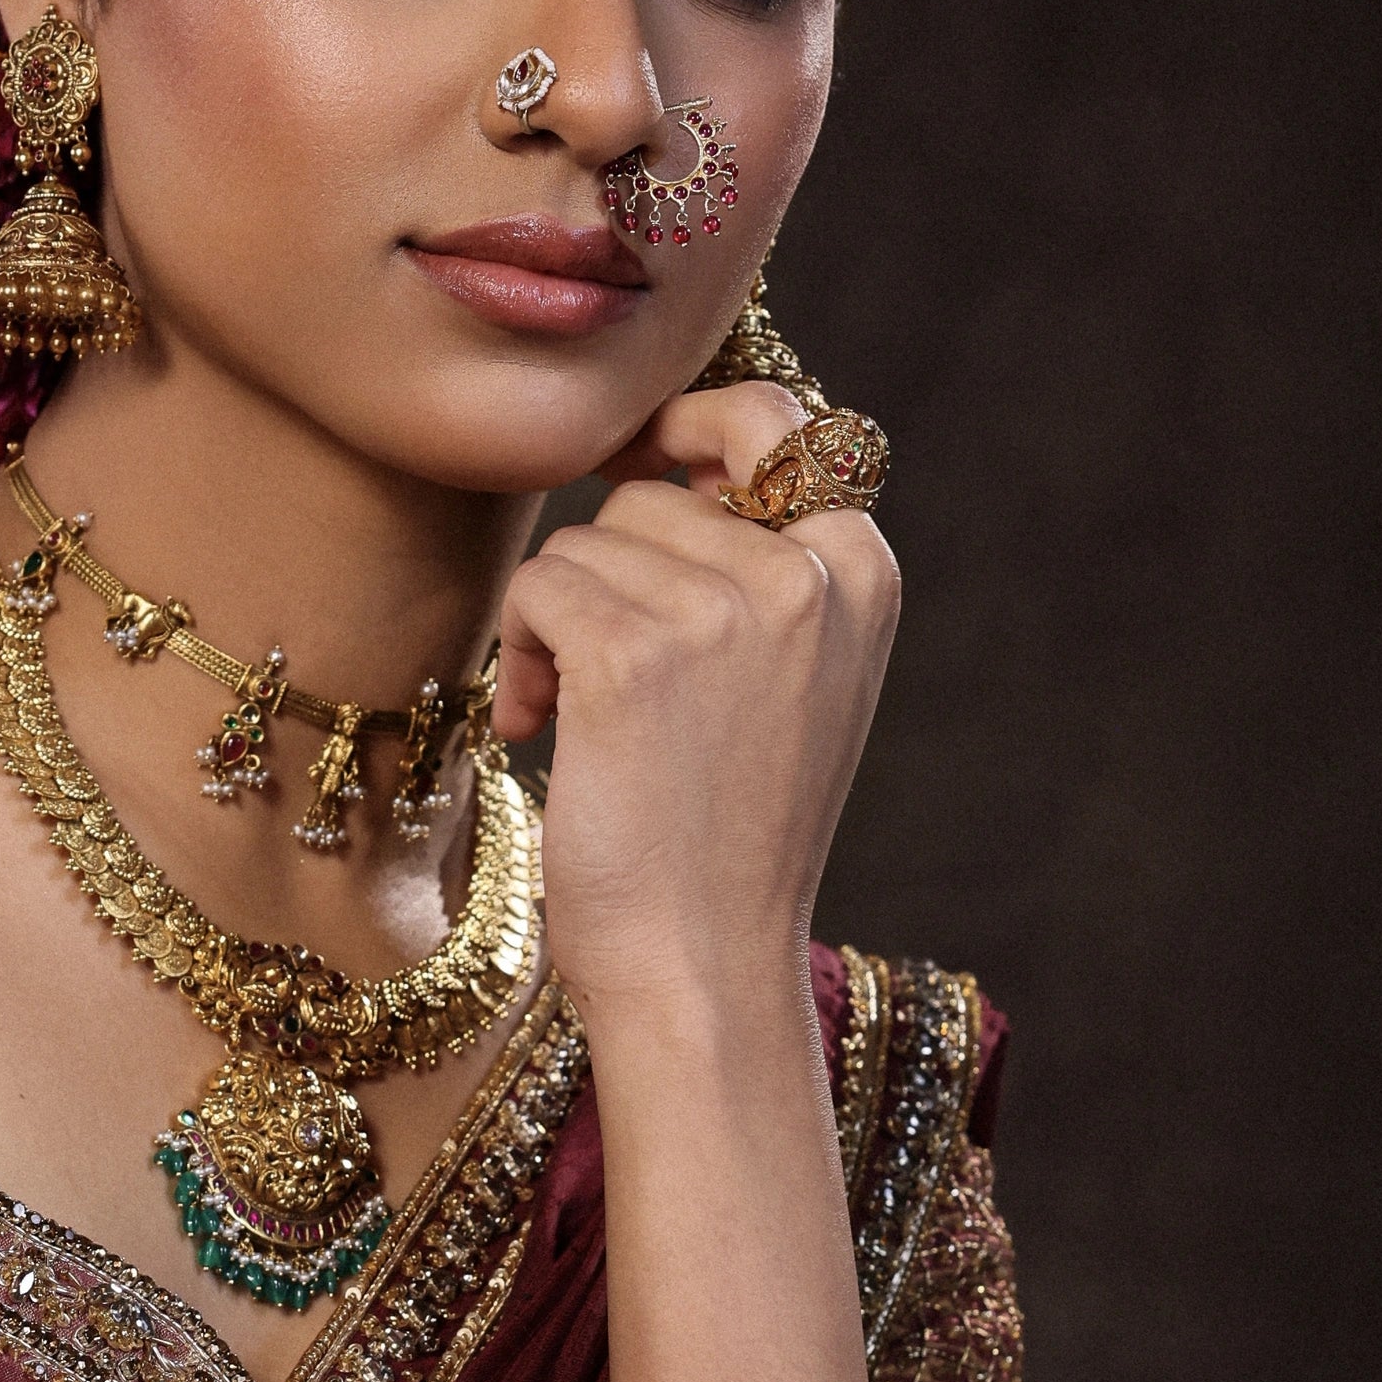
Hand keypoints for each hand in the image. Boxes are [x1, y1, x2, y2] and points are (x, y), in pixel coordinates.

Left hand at [496, 379, 900, 1046]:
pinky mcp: (636, 650)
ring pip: (584, 542)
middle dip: (607, 579)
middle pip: (651, 497)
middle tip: (608, 684)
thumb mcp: (791, 679)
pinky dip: (519, 654)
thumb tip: (666, 448)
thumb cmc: (727, 832)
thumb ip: (764, 564)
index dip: (687, 428)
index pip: (772, 420)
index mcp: (861, 572)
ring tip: (582, 723)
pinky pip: (539, 587)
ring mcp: (726, 608)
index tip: (634, 467)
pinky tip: (541, 729)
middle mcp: (807, 576)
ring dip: (556, 626)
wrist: (703, 961)